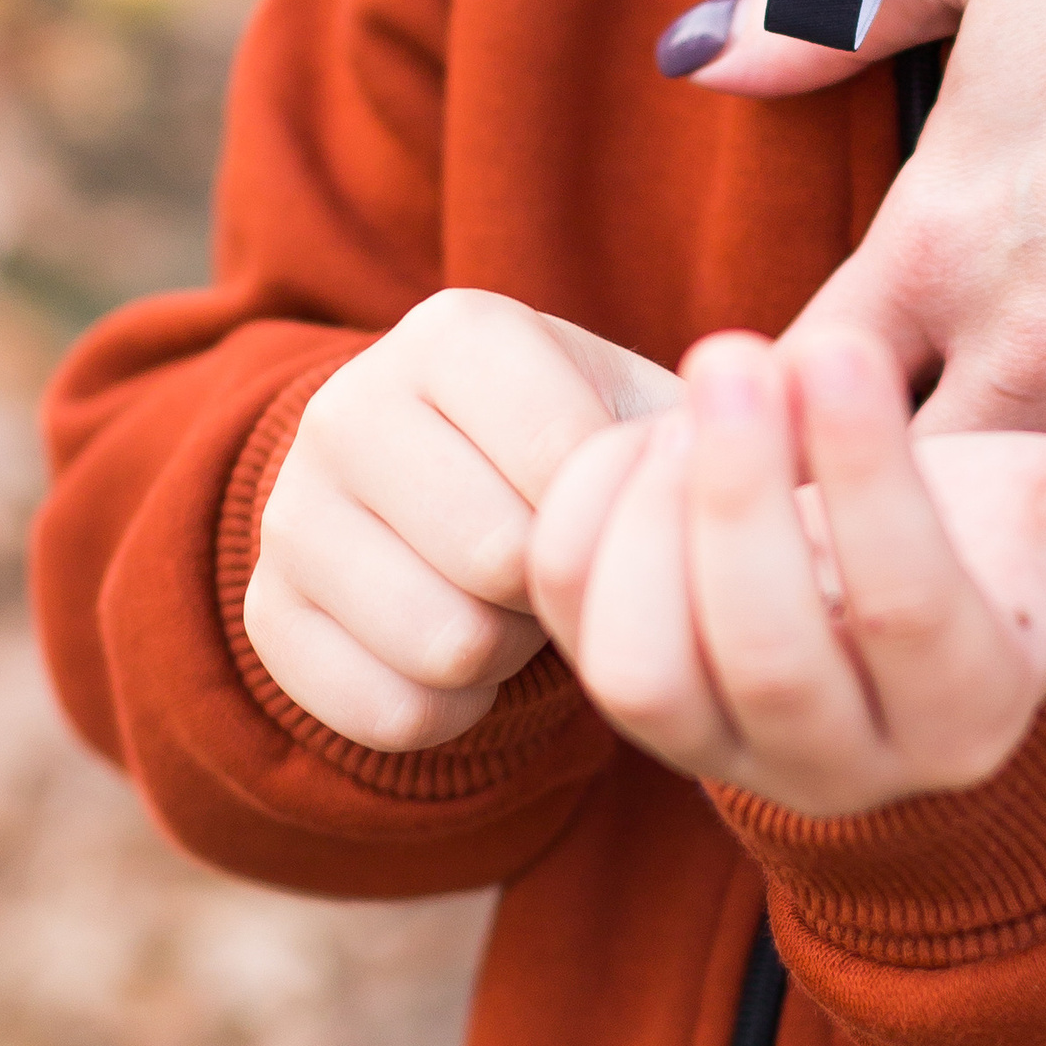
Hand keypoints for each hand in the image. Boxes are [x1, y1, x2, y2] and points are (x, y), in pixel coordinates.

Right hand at [245, 289, 683, 750]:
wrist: (447, 490)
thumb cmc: (580, 453)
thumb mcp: (644, 415)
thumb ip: (715, 434)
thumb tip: (782, 473)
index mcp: (455, 331)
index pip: (567, 459)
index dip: (621, 513)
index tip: (621, 499)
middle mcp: (348, 404)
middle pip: (501, 558)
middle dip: (558, 585)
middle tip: (557, 559)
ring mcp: (289, 512)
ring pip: (446, 645)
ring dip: (509, 649)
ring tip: (507, 597)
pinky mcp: (264, 615)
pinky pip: (392, 714)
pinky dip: (452, 710)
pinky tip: (459, 647)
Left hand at [527, 327, 1045, 817]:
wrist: (907, 600)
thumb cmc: (1015, 542)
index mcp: (972, 713)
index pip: (909, 614)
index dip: (868, 481)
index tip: (843, 342)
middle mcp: (843, 768)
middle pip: (767, 656)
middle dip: (738, 497)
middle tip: (732, 348)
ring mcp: (722, 753)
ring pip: (643, 674)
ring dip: (648, 518)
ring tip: (695, 396)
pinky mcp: (634, 706)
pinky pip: (564, 626)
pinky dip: (584, 515)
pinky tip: (649, 433)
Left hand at [660, 0, 1045, 638]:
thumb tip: (702, 48)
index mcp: (942, 230)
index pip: (800, 377)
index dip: (784, 422)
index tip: (804, 436)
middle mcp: (1024, 346)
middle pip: (897, 505)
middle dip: (885, 539)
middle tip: (897, 563)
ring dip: (1036, 602)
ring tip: (1036, 622)